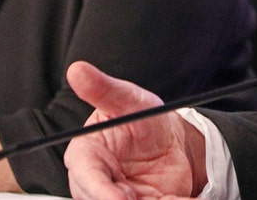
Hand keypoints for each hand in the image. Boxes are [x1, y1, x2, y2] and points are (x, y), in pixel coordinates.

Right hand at [64, 61, 201, 198]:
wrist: (170, 138)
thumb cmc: (141, 118)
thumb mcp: (128, 99)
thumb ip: (103, 89)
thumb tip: (77, 70)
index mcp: (86, 155)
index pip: (86, 178)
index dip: (100, 191)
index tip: (121, 198)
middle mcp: (98, 181)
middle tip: (146, 199)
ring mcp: (119, 197)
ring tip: (169, 196)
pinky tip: (179, 197)